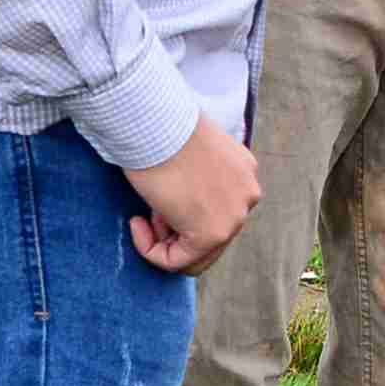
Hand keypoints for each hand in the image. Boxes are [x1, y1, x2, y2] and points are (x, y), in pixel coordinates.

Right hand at [128, 114, 260, 274]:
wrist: (155, 124)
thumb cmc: (161, 132)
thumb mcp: (189, 154)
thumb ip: (196, 181)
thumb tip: (180, 208)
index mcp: (244, 173)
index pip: (217, 211)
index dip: (180, 211)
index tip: (160, 196)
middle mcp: (247, 196)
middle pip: (211, 236)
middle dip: (175, 229)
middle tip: (151, 211)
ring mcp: (235, 217)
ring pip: (197, 254)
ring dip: (164, 239)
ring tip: (147, 213)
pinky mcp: (213, 233)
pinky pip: (179, 261)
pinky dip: (151, 250)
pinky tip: (137, 224)